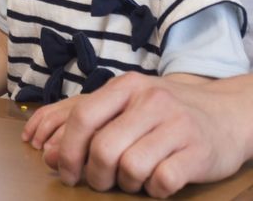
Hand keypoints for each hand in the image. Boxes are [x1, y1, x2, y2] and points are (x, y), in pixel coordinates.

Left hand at [21, 72, 252, 197]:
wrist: (226, 113)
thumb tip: (49, 156)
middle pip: (104, 148)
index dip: (68, 150)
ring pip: (131, 167)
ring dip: (126, 183)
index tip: (65, 172)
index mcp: (126, 86)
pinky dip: (154, 189)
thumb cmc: (164, 113)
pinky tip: (158, 180)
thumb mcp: (126, 106)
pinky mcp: (199, 152)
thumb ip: (88, 126)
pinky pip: (162, 181)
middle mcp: (151, 101)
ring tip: (133, 178)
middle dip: (95, 174)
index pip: (83, 117)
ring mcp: (177, 125)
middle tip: (101, 182)